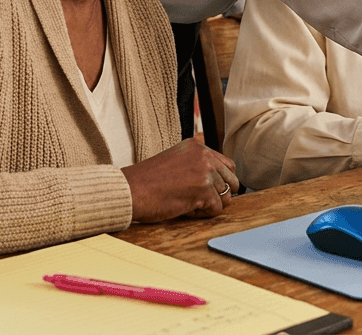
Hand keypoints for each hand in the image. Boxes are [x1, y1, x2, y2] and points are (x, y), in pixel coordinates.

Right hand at [121, 138, 238, 221]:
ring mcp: (205, 172)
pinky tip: (184, 209)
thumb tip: (222, 182)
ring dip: (208, 205)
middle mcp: (204, 155)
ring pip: (225, 197)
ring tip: (187, 203)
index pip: (227, 165)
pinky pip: (216, 209)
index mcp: (197, 146)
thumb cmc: (147, 181)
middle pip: (232, 181)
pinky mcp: (203, 190)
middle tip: (197, 200)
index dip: (220, 182)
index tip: (205, 190)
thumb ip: (197, 165)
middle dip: (218, 195)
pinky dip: (201, 214)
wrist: (130, 190)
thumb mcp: (176, 161)